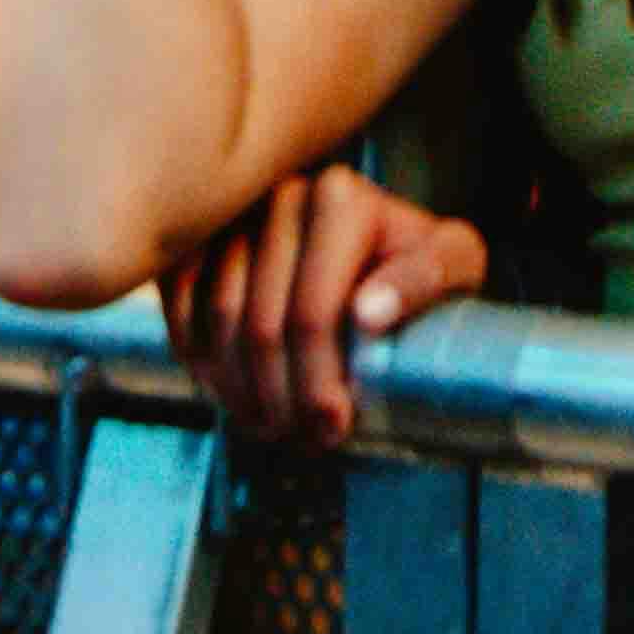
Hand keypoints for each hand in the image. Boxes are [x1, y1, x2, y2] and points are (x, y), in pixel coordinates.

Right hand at [166, 168, 490, 442]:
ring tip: (270, 424)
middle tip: (299, 440)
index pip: (311, 313)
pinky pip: (179, 305)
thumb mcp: (454, 262)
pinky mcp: (199, 233)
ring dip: (237, 390)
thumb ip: (427, 279)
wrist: (377, 238)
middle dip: (278, 399)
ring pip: (218, 321)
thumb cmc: (419, 259)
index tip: (332, 430)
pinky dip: (199, 359)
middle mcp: (280, 193)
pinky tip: (228, 391)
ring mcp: (234, 212)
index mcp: (340, 198)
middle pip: (261, 325)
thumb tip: (368, 313)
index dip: (316, 384)